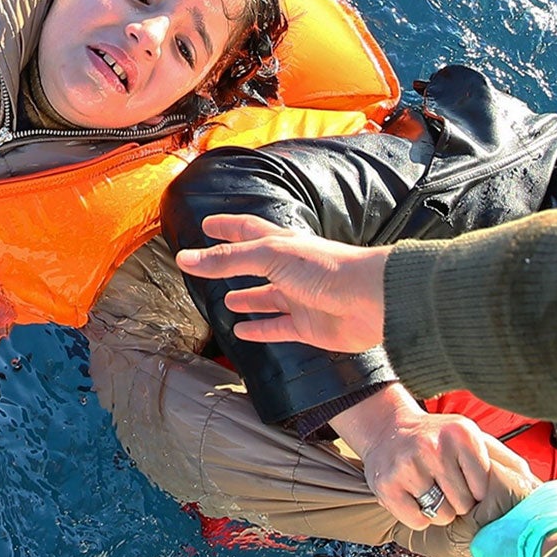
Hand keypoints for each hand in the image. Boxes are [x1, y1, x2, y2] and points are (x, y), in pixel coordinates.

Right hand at [174, 214, 388, 352]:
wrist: (371, 300)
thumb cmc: (327, 269)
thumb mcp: (269, 257)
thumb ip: (227, 260)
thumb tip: (186, 258)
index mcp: (283, 244)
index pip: (248, 230)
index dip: (227, 226)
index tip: (208, 224)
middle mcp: (290, 269)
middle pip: (255, 264)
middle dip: (233, 264)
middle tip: (211, 264)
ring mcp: (300, 298)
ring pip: (266, 297)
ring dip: (247, 298)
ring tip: (226, 301)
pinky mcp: (308, 326)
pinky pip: (278, 328)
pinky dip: (260, 329)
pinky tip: (243, 331)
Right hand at [331, 385, 531, 528]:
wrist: (387, 428)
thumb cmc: (437, 438)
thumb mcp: (472, 438)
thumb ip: (505, 460)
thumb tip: (537, 489)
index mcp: (462, 434)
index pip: (483, 489)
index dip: (476, 492)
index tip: (465, 481)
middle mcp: (433, 446)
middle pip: (463, 505)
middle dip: (457, 502)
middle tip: (444, 485)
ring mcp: (407, 465)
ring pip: (441, 515)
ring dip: (438, 511)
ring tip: (429, 489)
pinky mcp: (386, 484)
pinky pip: (416, 521)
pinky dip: (417, 516)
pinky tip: (412, 496)